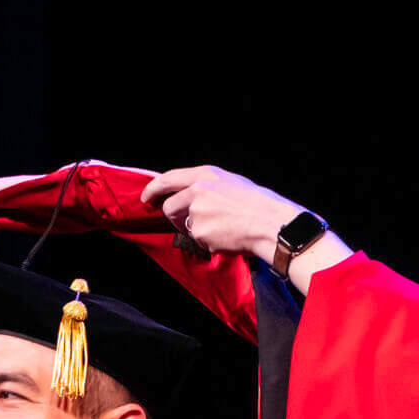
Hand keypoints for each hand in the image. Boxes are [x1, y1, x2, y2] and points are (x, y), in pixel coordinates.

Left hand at [140, 166, 303, 265]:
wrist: (272, 224)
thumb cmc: (259, 204)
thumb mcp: (232, 183)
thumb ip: (207, 187)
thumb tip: (190, 196)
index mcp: (206, 175)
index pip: (168, 179)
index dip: (153, 189)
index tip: (147, 198)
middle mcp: (197, 191)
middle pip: (169, 207)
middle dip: (173, 218)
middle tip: (190, 223)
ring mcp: (197, 213)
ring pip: (185, 227)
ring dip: (198, 231)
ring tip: (223, 227)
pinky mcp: (200, 233)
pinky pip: (198, 241)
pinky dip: (209, 242)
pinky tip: (228, 236)